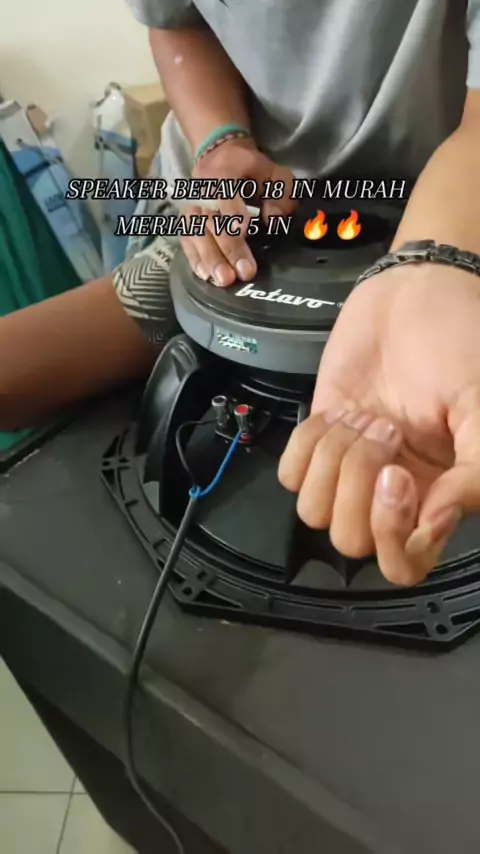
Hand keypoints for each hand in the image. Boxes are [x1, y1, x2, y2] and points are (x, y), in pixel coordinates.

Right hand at [180, 138, 296, 286]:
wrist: (217, 154)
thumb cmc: (250, 169)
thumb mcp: (274, 172)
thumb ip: (282, 193)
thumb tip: (273, 219)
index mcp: (223, 174)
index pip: (226, 197)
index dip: (233, 215)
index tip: (243, 232)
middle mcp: (202, 192)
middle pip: (211, 222)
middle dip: (227, 249)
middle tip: (241, 273)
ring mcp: (191, 207)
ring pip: (196, 234)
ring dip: (209, 259)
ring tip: (222, 280)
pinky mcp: (186, 221)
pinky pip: (186, 241)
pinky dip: (195, 259)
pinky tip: (205, 275)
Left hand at [278, 263, 479, 585]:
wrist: (416, 291)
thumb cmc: (459, 341)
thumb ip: (476, 472)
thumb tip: (436, 523)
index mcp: (439, 494)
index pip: (405, 564)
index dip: (393, 535)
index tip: (398, 477)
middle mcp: (393, 491)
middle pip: (351, 542)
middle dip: (357, 487)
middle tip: (385, 433)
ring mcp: (352, 467)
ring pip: (314, 512)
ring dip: (334, 460)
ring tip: (365, 418)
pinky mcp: (321, 439)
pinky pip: (291, 474)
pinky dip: (307, 445)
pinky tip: (337, 414)